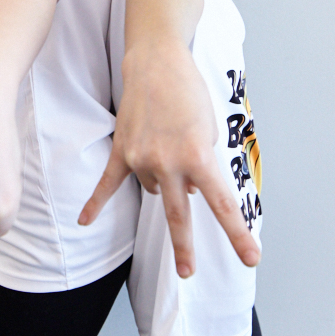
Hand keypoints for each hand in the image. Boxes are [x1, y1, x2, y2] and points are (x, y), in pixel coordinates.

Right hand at [78, 0, 258, 277]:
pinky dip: (95, 203)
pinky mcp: (121, 152)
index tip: (250, 258)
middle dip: (185, 247)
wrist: (157, 62)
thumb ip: (202, 167)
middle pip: (178, 216)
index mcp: (200, 157)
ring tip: (169, 144)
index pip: (222, 204)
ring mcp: (142, 159)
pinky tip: (84, 221)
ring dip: (165, 180)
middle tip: (188, 272)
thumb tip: (189, 193)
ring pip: (155, 190)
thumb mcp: (211, 131)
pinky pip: (108, 184)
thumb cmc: (190, 94)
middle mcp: (170, 163)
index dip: (237, 235)